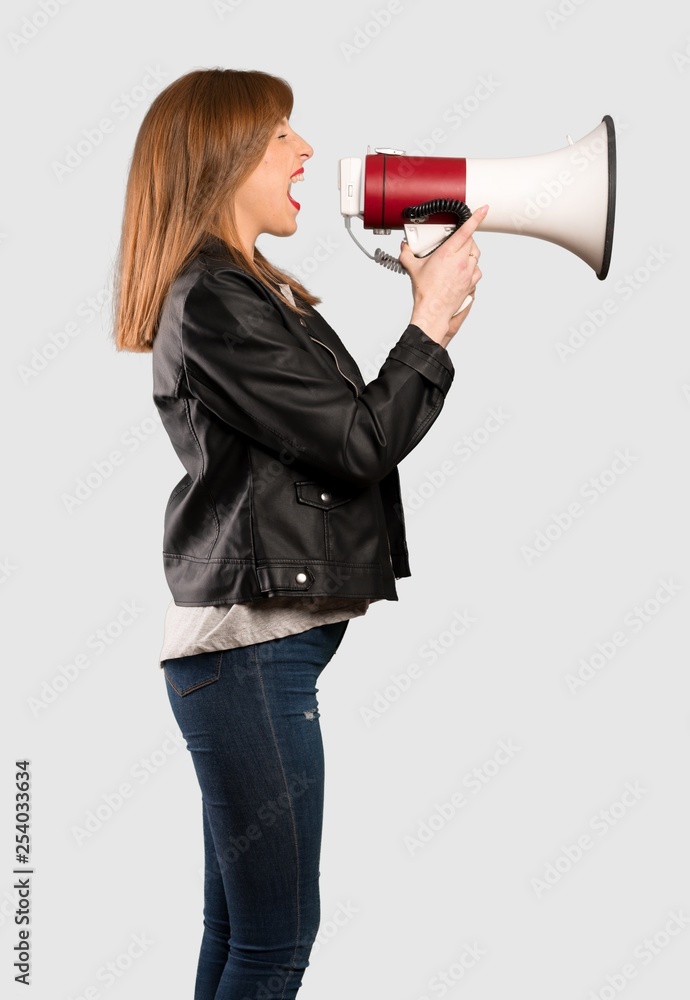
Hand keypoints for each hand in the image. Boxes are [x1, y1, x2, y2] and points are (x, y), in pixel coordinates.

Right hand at [399, 204, 487, 348]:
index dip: (476, 218)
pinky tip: (463, 270)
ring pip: (475, 255)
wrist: (433, 311)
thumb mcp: (413, 269)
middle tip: (455, 243)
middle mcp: (460, 261)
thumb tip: (404, 248)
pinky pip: (477, 270)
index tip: (484, 210)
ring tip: (459, 256)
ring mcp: (468, 272)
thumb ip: (407, 255)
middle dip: (465, 239)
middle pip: (471, 241)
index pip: (465, 231)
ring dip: (469, 253)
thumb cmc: (426, 292)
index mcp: (447, 253)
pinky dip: (472, 268)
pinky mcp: (471, 282)